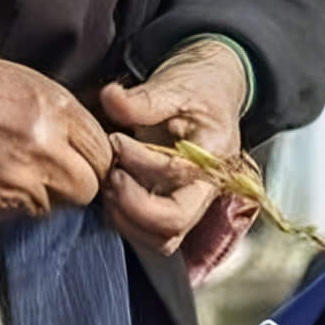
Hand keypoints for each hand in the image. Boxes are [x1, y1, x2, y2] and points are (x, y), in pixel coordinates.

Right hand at [0, 38, 114, 219]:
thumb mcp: (38, 85)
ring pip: (55, 206)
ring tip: (21, 172)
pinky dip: (17, 202)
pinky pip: (23, 214)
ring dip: (45, 195)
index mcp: (58, 113)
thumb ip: (70, 118)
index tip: (85, 162)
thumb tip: (92, 145)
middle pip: (86, 189)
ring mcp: (18, 180)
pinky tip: (1, 179)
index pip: (102, 155)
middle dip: (77, 183)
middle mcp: (44, 149)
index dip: (95, 160)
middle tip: (58, 174)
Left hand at [96, 40, 252, 257]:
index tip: (116, 139)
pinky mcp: (172, 210)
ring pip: (159, 240)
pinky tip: (114, 190)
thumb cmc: (199, 87)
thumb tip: (111, 98)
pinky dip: (125, 220)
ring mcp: (190, 205)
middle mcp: (206, 190)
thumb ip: (144, 98)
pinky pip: (149, 235)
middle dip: (131, 205)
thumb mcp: (175, 84)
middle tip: (111, 174)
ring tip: (111, 181)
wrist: (213, 90)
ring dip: (125, 217)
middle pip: (172, 227)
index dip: (139, 162)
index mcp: (214, 158)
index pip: (176, 177)